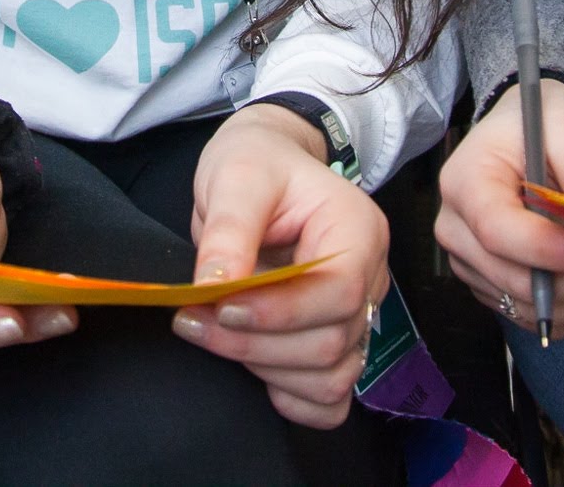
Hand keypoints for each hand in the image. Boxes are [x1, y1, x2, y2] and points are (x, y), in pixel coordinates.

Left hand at [169, 103, 388, 429]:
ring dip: (268, 371)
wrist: (265, 167)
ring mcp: (358, 315)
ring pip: (332, 376)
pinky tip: (254, 372)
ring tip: (214, 334)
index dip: (281, 311)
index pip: (340, 291)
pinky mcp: (337, 340)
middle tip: (193, 320)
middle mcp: (370, 277)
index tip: (221, 305)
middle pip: (331, 341)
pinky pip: (331, 398)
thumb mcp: (236, 176)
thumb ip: (229, 230)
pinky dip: (294, 400)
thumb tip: (215, 286)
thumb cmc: (257, 164)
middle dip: (256, 343)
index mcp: (358, 229)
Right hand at [433, 79, 563, 340]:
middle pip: (517, 279)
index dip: (550, 252)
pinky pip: (535, 315)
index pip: (498, 231)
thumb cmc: (540, 120)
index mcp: (464, 182)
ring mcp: (470, 263)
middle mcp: (456, 230)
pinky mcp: (492, 284)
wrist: (524, 128)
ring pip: (530, 307)